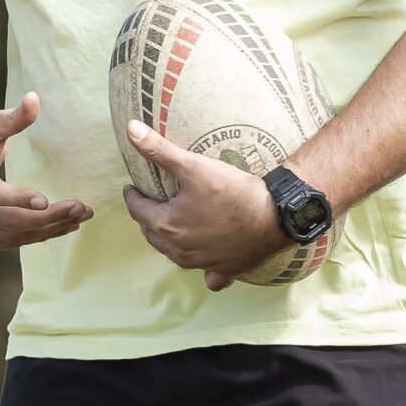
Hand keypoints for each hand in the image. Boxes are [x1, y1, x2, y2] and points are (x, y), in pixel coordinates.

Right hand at [0, 94, 91, 249]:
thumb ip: (14, 116)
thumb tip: (35, 98)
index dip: (18, 198)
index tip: (46, 200)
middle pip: (10, 220)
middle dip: (49, 217)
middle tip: (81, 208)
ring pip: (16, 234)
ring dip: (52, 228)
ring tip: (82, 215)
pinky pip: (15, 240)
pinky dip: (42, 235)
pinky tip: (66, 225)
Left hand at [120, 121, 289, 290]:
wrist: (275, 215)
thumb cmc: (233, 191)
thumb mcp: (193, 165)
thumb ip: (159, 149)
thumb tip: (131, 129)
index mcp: (166, 225)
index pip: (137, 210)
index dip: (132, 196)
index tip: (132, 188)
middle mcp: (179, 250)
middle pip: (151, 233)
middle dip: (147, 217)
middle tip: (151, 203)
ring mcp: (201, 264)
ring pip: (172, 253)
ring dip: (167, 240)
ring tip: (171, 224)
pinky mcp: (223, 270)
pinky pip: (207, 276)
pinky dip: (203, 268)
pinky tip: (205, 259)